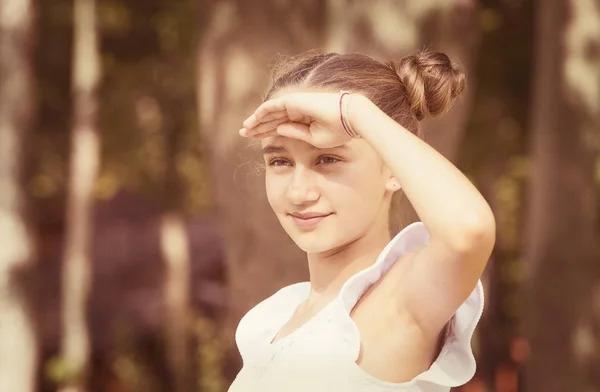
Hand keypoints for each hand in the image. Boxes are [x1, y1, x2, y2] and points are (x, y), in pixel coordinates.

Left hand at [239, 92, 354, 148]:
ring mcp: (295, 104)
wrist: (350, 118)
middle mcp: (298, 110)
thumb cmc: (338, 131)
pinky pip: (271, 107)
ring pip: (270, 113)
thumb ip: (295, 133)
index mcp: (304, 120)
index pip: (281, 126)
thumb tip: (278, 130)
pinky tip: (251, 121)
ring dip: (256, 121)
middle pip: (272, 119)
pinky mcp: (292, 101)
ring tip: (244, 129)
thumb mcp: (314, 138)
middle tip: (243, 134)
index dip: (267, 132)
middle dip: (257, 127)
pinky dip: (260, 113)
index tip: (255, 140)